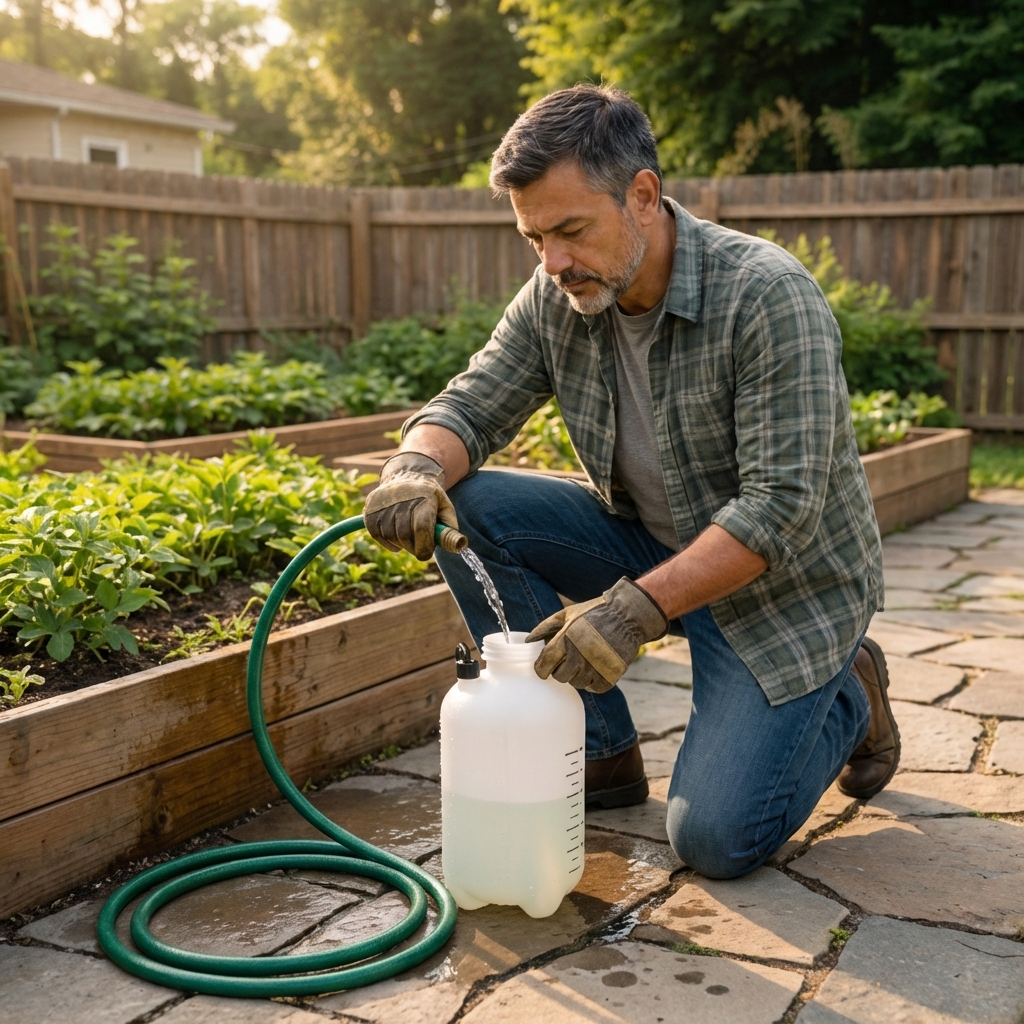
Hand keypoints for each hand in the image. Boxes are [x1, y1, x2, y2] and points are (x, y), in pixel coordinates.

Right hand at [363, 452, 459, 560]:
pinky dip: (388, 542)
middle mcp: (401, 496)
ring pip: (390, 537)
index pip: (421, 528)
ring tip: (409, 535)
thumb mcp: (445, 508)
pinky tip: (396, 535)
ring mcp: (382, 502)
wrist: (408, 476)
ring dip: (401, 544)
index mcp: (424, 496)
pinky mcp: (369, 509)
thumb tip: (458, 547)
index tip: (426, 552)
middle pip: (405, 535)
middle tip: (419, 545)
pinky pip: (377, 535)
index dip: (425, 546)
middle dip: (413, 547)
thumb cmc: (430, 498)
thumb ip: (450, 529)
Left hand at [527, 578, 668, 692]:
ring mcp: (596, 667)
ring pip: (577, 683)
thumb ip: (545, 627)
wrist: (627, 615)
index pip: (544, 665)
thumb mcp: (567, 614)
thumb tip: (528, 641)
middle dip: (561, 670)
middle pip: (560, 677)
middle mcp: (579, 655)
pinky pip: (595, 688)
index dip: (541, 670)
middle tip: (568, 661)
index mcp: (566, 640)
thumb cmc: (594, 613)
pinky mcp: (611, 674)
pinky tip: (595, 669)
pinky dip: (593, 682)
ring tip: (584, 662)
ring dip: (577, 675)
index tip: (543, 669)